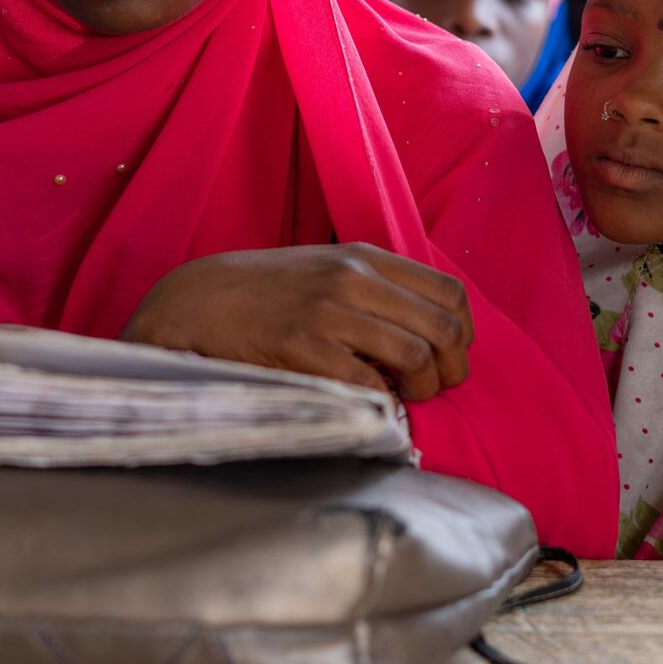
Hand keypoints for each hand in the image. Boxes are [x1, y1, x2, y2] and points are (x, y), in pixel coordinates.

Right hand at [123, 243, 472, 399]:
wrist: (199, 301)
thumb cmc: (266, 292)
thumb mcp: (325, 268)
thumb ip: (375, 287)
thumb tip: (430, 331)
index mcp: (364, 257)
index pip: (450, 293)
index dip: (463, 335)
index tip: (448, 358)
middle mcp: (353, 278)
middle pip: (444, 330)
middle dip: (450, 371)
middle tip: (428, 388)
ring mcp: (328, 312)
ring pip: (417, 357)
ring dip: (421, 390)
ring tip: (400, 396)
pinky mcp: (303, 348)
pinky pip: (370, 385)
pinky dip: (381, 404)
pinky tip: (368, 405)